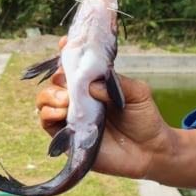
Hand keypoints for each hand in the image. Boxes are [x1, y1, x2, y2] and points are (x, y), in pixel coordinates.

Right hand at [35, 38, 167, 179]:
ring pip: (46, 100)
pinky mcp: (68, 138)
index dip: (66, 53)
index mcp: (95, 84)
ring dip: (50, 96)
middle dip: (58, 78)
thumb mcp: (139, 93)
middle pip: (55, 81)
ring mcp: (73, 117)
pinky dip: (48, 115)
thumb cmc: (145, 119)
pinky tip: (62, 113)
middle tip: (69, 85)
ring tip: (66, 101)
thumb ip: (117, 84)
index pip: (76, 65)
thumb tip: (91, 84)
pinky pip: (47, 124)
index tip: (64, 43)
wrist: (149, 151)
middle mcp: (81, 98)